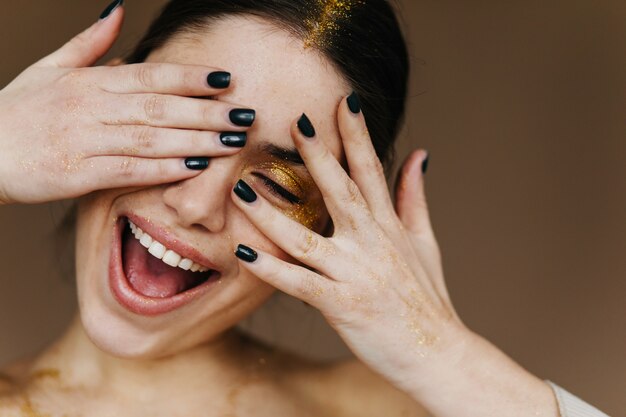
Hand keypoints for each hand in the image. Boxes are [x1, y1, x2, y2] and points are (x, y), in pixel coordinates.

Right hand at [0, 4, 252, 204]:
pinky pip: (130, 169)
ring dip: (196, 140)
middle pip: (160, 106)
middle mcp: (91, 107)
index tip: (226, 80)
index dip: (191, 77)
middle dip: (207, 111)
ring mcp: (85, 140)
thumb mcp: (49, 68)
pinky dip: (164, 168)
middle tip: (245, 115)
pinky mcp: (78, 173)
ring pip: (151, 138)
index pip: (150, 75)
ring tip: (232, 142)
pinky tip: (194, 167)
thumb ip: (89, 42)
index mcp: (90, 81)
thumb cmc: (18, 111)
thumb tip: (119, 9)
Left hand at [230, 92, 459, 384]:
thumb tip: (420, 153)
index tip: (344, 101)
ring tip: (242, 189)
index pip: (373, 171)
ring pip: (307, 238)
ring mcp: (357, 274)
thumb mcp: (425, 242)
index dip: (358, 135)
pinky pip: (300, 283)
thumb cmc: (427, 297)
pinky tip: (243, 253)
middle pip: (342, 192)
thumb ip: (414, 196)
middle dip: (318, 156)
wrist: (438, 353)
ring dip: (272, 213)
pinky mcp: (342, 305)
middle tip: (294, 121)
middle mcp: (373, 243)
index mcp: (390, 226)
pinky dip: (271, 269)